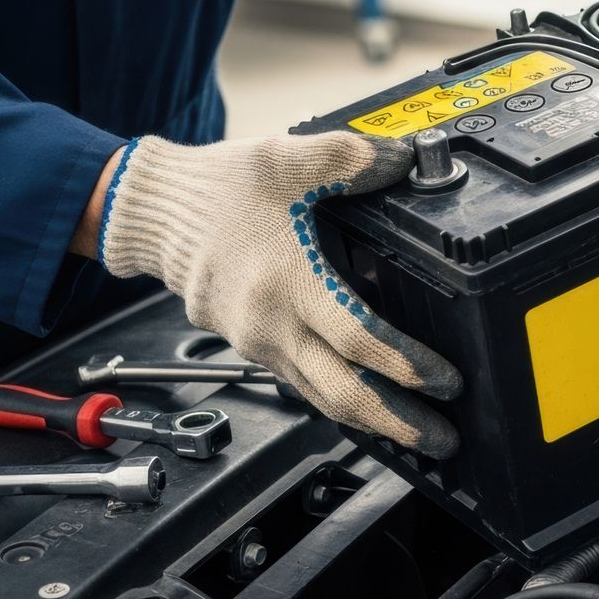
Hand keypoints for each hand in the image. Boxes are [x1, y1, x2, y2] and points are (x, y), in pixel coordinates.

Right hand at [77, 132, 460, 454]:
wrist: (152, 211)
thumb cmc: (215, 189)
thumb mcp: (287, 158)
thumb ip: (352, 159)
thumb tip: (405, 160)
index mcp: (288, 282)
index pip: (360, 340)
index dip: (408, 365)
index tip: (446, 381)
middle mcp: (271, 325)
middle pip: (344, 394)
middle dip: (399, 424)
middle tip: (443, 440)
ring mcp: (257, 343)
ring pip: (322, 398)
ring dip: (372, 421)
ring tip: (415, 433)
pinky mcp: (249, 347)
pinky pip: (302, 385)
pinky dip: (339, 402)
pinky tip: (366, 408)